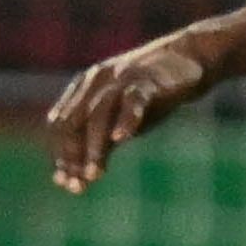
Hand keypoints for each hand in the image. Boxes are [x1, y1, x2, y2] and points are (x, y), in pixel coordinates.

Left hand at [49, 26, 219, 192]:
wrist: (186, 60)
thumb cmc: (149, 96)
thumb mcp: (119, 121)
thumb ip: (99, 144)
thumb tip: (77, 179)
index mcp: (83, 88)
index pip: (59, 125)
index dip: (59, 155)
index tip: (65, 183)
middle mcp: (96, 81)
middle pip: (72, 122)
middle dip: (71, 156)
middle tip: (77, 185)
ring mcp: (121, 79)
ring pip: (98, 115)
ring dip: (93, 147)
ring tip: (93, 174)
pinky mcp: (147, 81)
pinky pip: (132, 100)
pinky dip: (125, 120)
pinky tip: (120, 139)